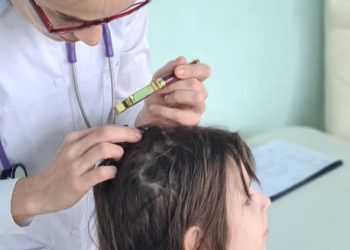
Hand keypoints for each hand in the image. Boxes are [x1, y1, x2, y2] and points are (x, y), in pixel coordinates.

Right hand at [11, 125, 140, 222]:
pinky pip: (101, 172)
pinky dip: (112, 171)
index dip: (123, 129)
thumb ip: (91, 144)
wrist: (40, 192)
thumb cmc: (62, 171)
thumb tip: (120, 140)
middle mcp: (74, 148)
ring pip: (103, 149)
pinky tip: (114, 173)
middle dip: (126, 135)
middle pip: (105, 134)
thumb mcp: (73, 151)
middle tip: (139, 139)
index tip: (136, 133)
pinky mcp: (77, 182)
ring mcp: (75, 165)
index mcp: (75, 138)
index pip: (103, 128)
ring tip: (121, 159)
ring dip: (119, 152)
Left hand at [135, 57, 209, 126]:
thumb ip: (169, 68)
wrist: (148, 114)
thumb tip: (182, 60)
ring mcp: (199, 108)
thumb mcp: (158, 78)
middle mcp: (200, 93)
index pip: (205, 71)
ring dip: (175, 96)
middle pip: (196, 85)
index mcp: (195, 80)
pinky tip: (155, 108)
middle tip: (161, 88)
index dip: (193, 70)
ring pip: (196, 97)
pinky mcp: (193, 122)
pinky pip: (183, 115)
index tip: (177, 72)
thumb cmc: (157, 95)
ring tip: (163, 98)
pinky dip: (166, 111)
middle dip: (176, 85)